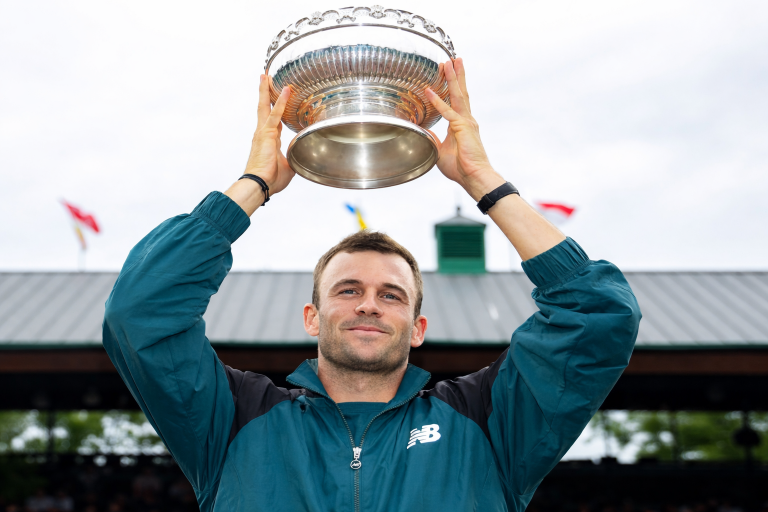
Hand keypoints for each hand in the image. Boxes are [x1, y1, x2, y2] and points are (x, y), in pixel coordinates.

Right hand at [243, 75, 294, 194]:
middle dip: (265, 93)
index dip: (277, 109)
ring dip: (267, 90)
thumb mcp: (289, 166)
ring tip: (266, 76)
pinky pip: (275, 114)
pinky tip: (287, 90)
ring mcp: (263, 132)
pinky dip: (282, 102)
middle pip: (265, 108)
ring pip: (266, 106)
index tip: (280, 99)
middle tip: (265, 78)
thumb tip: (304, 153)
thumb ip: (296, 156)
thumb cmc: (271, 179)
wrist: (260, 183)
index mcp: (269, 140)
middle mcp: (264, 133)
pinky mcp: (266, 133)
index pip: (274, 120)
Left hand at [425, 59, 504, 200]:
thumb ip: (432, 138)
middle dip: (456, 75)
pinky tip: (429, 91)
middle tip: (452, 59)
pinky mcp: (462, 128)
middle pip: (460, 92)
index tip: (447, 73)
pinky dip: (437, 101)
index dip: (451, 87)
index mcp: (461, 125)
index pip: (455, 101)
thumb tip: (421, 131)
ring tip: (449, 62)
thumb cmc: (460, 167)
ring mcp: (466, 122)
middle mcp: (466, 120)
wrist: (473, 177)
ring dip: (452, 78)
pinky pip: (448, 112)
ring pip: (457, 95)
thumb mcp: (439, 150)